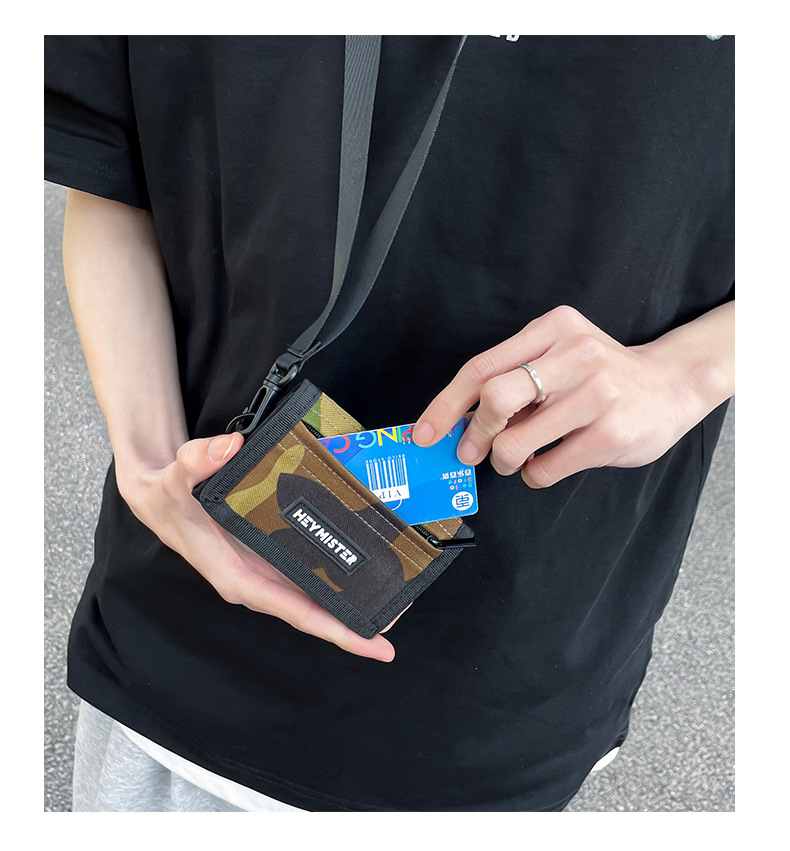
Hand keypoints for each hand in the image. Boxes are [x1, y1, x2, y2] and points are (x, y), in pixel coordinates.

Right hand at [116, 433, 396, 661]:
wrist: (160, 496)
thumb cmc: (168, 495)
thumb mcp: (177, 476)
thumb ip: (197, 461)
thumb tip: (229, 448)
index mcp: (239, 578)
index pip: (296, 611)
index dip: (336, 629)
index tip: (375, 645)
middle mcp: (257, 581)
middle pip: (314, 609)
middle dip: (356, 618)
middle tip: (401, 613)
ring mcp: (265, 569)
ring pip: (315, 592)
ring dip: (351, 597)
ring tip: (396, 593)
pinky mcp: (270, 554)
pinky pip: (308, 569)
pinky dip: (336, 571)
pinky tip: (364, 564)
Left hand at [413, 305, 730, 487]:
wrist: (673, 384)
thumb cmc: (602, 374)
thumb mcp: (558, 356)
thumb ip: (512, 377)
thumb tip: (456, 420)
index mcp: (553, 329)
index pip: (481, 367)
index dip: (445, 406)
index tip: (425, 433)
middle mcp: (576, 354)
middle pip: (494, 398)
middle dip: (475, 433)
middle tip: (474, 450)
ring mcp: (597, 395)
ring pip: (515, 442)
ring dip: (505, 460)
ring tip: (518, 456)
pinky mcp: (611, 435)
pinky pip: (544, 468)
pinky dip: (534, 473)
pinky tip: (548, 461)